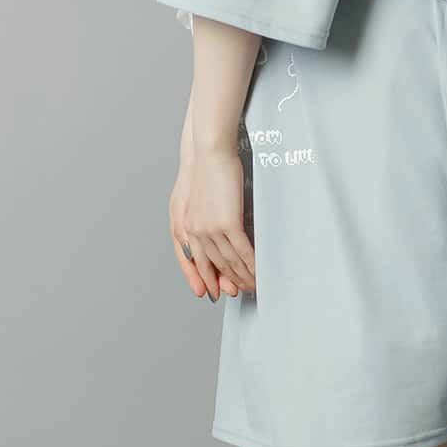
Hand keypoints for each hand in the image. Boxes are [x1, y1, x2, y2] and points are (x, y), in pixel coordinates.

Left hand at [169, 145, 255, 299]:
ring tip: (253, 285)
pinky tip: (258, 271)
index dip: (206, 279)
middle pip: (214, 266)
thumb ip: (202, 219)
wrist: (210, 154)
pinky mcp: (228, 224)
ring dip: (243, 276)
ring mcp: (211, 229)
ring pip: (229, 261)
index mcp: (187, 227)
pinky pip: (242, 251)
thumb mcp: (199, 199)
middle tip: (240, 292)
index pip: (196, 261)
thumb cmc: (207, 171)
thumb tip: (215, 233)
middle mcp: (196, 232)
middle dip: (228, 282)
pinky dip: (252, 264)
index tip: (214, 292)